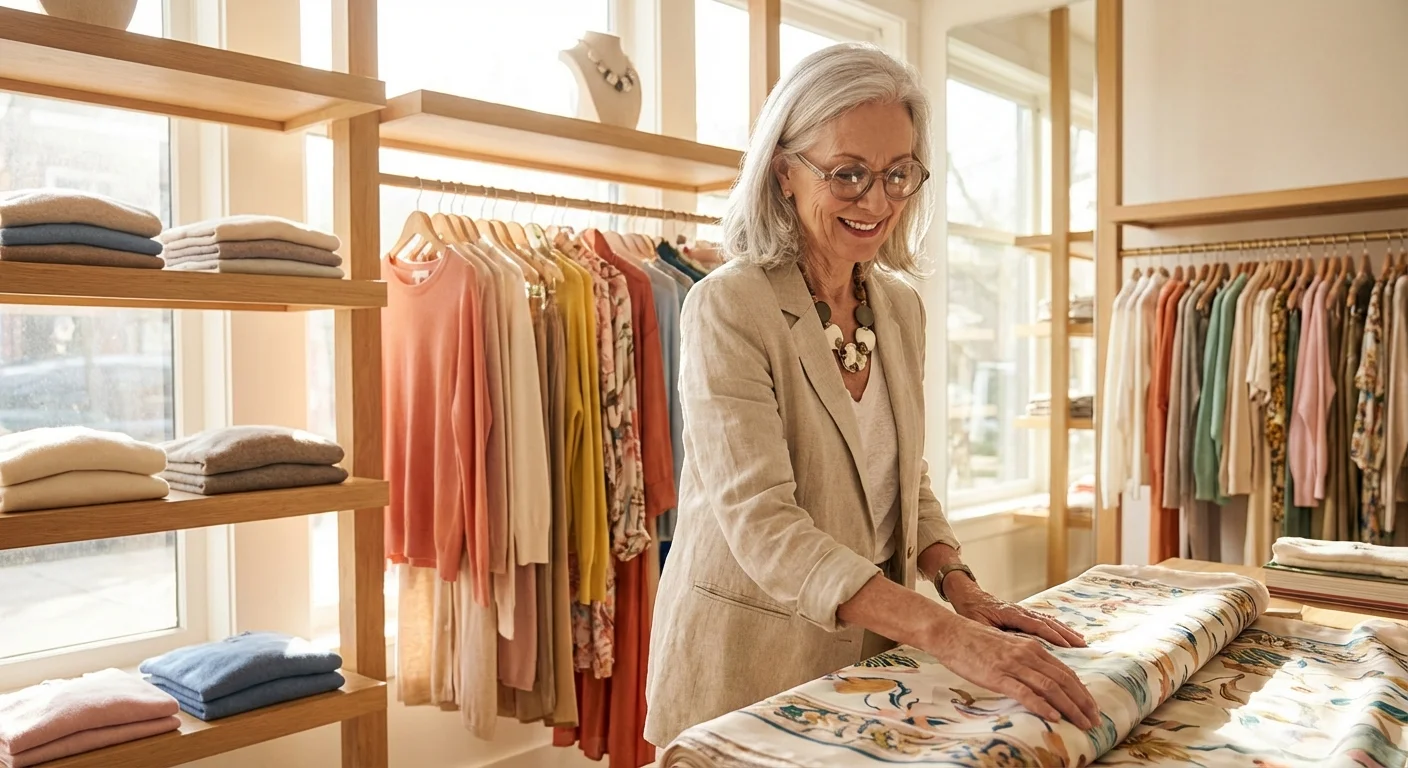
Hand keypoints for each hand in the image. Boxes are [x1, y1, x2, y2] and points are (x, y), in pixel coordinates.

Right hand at [920, 614, 1100, 730]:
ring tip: (1082, 723)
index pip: (1065, 671)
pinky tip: (1052, 716)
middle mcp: (1027, 654)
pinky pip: (1025, 692)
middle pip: (1064, 680)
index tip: (1092, 707)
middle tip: (1095, 720)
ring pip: (1050, 687)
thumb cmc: (974, 641)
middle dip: (1083, 702)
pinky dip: (1041, 705)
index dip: (1082, 691)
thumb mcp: (1007, 647)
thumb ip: (1025, 661)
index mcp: (1031, 647)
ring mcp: (1013, 665)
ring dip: (1070, 707)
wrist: (949, 632)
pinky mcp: (997, 675)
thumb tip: (1040, 681)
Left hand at [945, 577, 1087, 648]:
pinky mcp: (1024, 615)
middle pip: (1048, 622)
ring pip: (1049, 621)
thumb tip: (1005, 646)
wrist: (967, 595)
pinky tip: (1068, 636)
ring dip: (1066, 631)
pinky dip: (1059, 628)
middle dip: (1066, 634)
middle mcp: (1021, 611)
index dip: (1052, 636)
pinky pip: (1045, 621)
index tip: (1067, 646)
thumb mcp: (977, 624)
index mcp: (1010, 613)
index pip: (1035, 625)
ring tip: (1082, 642)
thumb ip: (991, 634)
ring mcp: (1024, 611)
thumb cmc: (970, 611)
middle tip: (1083, 646)